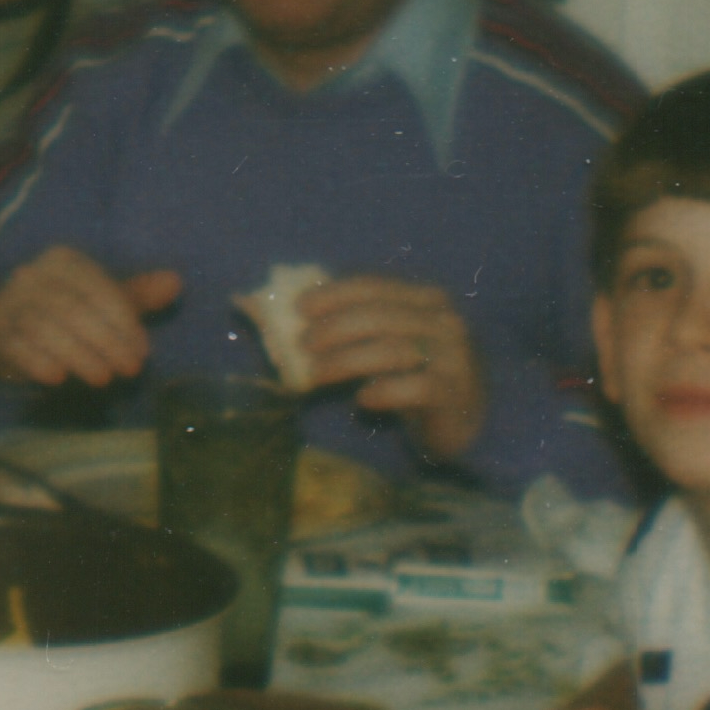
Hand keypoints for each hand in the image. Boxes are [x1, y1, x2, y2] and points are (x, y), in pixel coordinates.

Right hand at [0, 249, 181, 391]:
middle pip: (71, 309)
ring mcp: (8, 305)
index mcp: (62, 261)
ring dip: (78, 356)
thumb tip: (175, 281)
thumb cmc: (70, 316)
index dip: (123, 321)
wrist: (14, 334)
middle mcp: (30, 276)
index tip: (142, 352)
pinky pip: (16, 347)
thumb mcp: (105, 303)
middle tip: (129, 371)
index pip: (97, 288)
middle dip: (105, 342)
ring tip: (102, 379)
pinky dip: (39, 363)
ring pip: (44, 328)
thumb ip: (137, 295)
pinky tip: (59, 378)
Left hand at [298, 273, 484, 462]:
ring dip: (346, 361)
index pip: (374, 286)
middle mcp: (445, 322)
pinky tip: (361, 400)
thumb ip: (328, 323)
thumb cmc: (408, 376)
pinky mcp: (455, 394)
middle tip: (303, 345)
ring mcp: (455, 358)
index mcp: (425, 299)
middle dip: (335, 328)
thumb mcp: (376, 345)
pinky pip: (415, 388)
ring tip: (315, 375)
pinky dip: (383, 392)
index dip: (334, 294)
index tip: (300, 308)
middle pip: (381, 316)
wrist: (463, 423)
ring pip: (393, 349)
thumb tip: (247, 303)